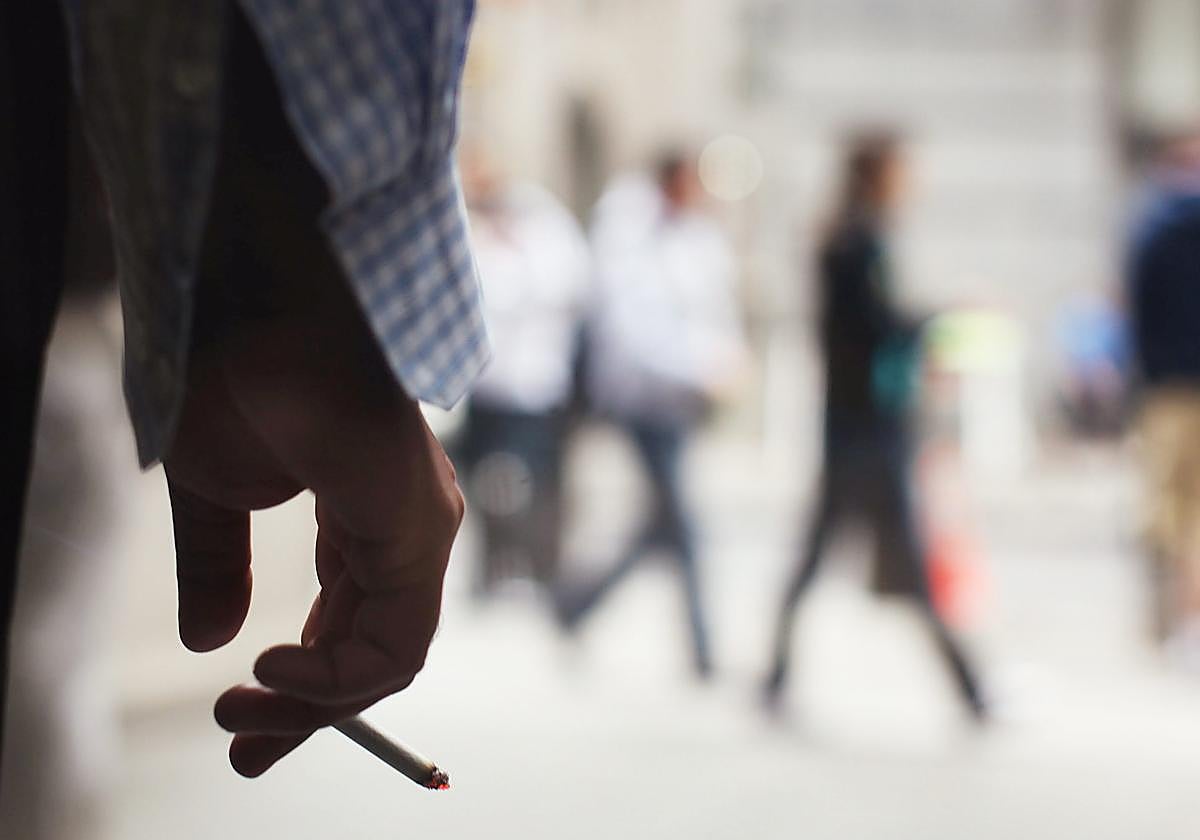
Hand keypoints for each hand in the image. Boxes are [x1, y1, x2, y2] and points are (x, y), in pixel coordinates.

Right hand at [163, 288, 462, 777]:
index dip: (304, 683)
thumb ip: (221, 568)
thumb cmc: (236, 376)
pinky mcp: (418, 525)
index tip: (241, 719)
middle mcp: (406, 527)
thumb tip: (209, 641)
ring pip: (388, 656)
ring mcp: (419, 526)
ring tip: (240, 716)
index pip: (351, 621)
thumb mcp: (213, 496)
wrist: (249, 307)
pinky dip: (336, 678)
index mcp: (366, 515)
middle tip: (244, 750)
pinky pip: (394, 639)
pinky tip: (270, 675)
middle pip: (373, 650)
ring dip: (314, 705)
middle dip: (309, 712)